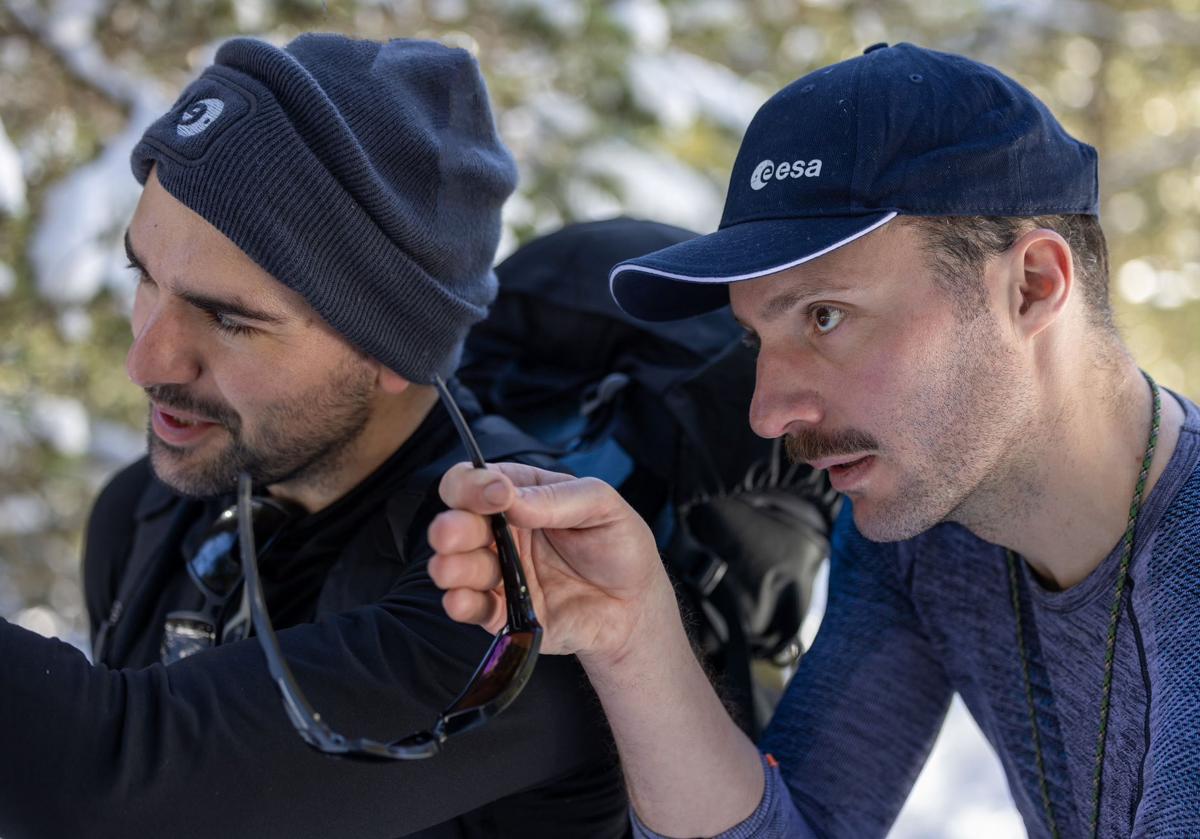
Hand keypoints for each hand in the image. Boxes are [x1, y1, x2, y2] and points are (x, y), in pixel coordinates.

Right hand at [427, 461, 671, 666]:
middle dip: (450, 527)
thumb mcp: (601, 505)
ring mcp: (501, 573)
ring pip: (457, 566)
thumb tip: (509, 498)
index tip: (497, 497)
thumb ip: (555, 498)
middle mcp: (502, 532)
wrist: (637, 605)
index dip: (474, 485)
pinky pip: (475, 608)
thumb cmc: (620, 546)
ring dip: (449, 566)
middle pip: (457, 523)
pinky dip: (461, 604)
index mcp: (520, 495)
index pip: (477, 482)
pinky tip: (460, 600)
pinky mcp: (505, 612)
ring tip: (448, 568)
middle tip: (450, 533)